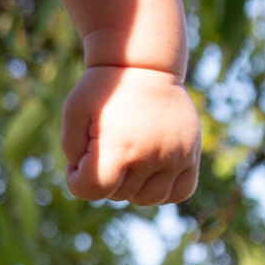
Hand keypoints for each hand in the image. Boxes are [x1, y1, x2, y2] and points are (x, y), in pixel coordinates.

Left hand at [61, 65, 200, 203]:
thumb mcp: (74, 110)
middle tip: (102, 148)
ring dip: (131, 188)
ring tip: (125, 159)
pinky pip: (180, 192)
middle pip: (118, 194)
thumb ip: (72, 149)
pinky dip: (163, 190)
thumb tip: (88, 180)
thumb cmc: (105, 88)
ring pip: (149, 199)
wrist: (146, 65)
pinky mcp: (192, 154)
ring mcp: (176, 157)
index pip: (93, 190)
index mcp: (119, 147)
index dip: (77, 180)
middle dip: (103, 178)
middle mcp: (151, 156)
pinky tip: (148, 170)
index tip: (77, 162)